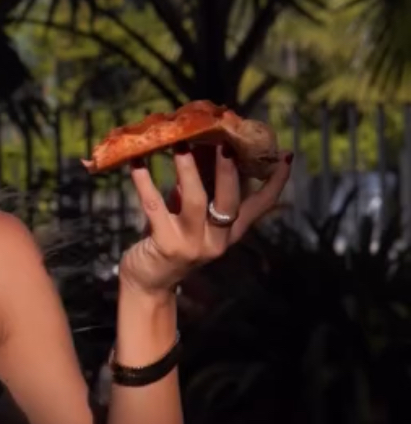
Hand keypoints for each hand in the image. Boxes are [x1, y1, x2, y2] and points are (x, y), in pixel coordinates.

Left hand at [118, 143, 291, 295]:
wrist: (147, 284)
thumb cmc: (168, 240)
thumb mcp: (190, 215)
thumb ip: (201, 186)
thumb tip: (205, 144)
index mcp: (229, 232)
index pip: (260, 207)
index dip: (275, 183)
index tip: (287, 156)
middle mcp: (216, 241)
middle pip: (230, 201)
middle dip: (228, 169)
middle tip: (226, 140)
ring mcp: (192, 246)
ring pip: (195, 201)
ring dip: (187, 170)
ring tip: (179, 143)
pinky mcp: (165, 247)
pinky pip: (155, 208)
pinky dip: (145, 184)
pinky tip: (137, 165)